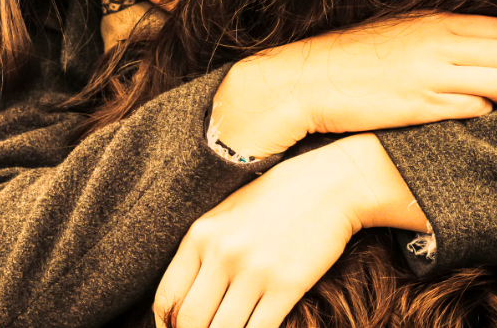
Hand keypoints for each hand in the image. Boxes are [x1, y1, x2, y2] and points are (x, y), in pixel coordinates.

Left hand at [153, 139, 368, 327]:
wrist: (330, 184)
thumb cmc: (278, 200)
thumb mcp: (228, 215)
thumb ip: (204, 251)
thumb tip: (187, 296)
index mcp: (200, 235)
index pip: (167, 297)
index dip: (166, 326)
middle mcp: (222, 253)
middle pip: (190, 320)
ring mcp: (254, 269)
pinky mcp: (287, 284)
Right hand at [212, 13, 496, 156]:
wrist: (308, 79)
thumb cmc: (346, 58)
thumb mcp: (392, 30)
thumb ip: (430, 32)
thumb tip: (462, 43)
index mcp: (432, 21)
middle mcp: (436, 44)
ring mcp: (430, 75)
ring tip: (488, 107)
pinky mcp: (420, 106)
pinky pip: (472, 109)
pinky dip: (478, 115)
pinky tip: (463, 118)